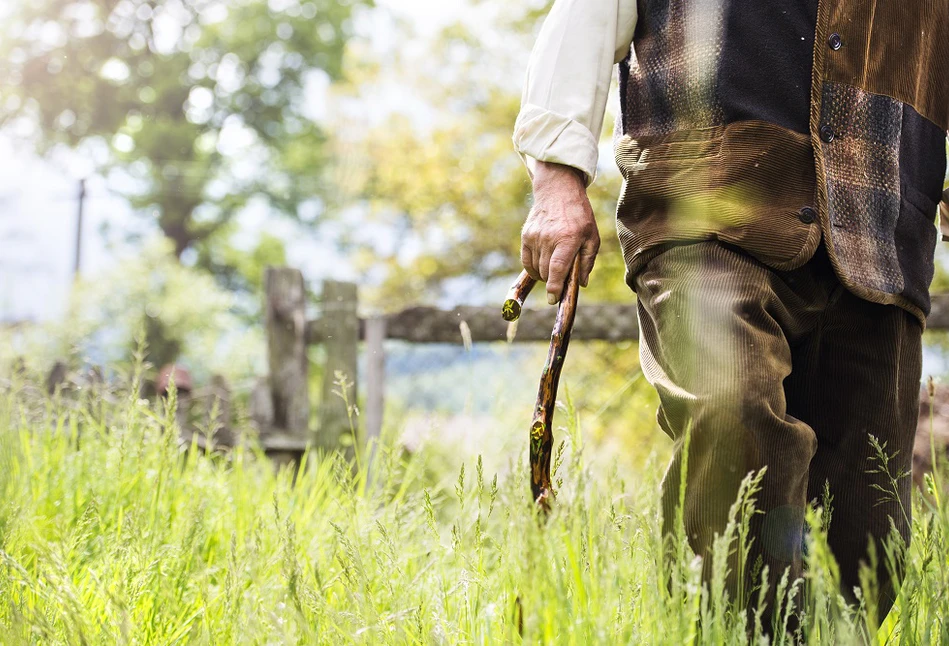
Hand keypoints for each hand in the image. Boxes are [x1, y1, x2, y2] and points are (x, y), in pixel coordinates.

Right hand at [521, 161, 599, 303]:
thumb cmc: (579, 215)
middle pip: (546, 272)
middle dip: (553, 282)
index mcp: (568, 238)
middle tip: (562, 282)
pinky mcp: (526, 236)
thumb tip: (581, 284)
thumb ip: (587, 261)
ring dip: (545, 276)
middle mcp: (549, 238)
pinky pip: (527, 261)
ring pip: (536, 269)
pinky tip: (543, 267)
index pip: (557, 268)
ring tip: (555, 270)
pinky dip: (534, 269)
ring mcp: (535, 237)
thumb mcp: (592, 236)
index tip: (554, 299)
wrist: (558, 191)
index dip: (554, 286)